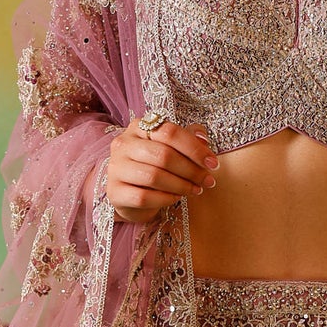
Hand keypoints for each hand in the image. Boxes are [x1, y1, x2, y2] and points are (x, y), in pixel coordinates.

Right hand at [102, 117, 218, 224]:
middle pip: (163, 155)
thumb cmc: (153, 166)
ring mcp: (116, 168)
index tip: (212, 163)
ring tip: (195, 190)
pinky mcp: (114, 191)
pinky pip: (144, 197)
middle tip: (207, 181)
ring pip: (154, 176)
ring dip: (181, 185)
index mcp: (138, 127)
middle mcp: (123, 144)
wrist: (128, 193)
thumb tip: (203, 138)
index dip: (194, 148)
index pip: (170, 132)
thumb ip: (187, 138)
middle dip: (191, 170)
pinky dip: (165, 199)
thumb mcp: (170, 148)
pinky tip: (176, 198)